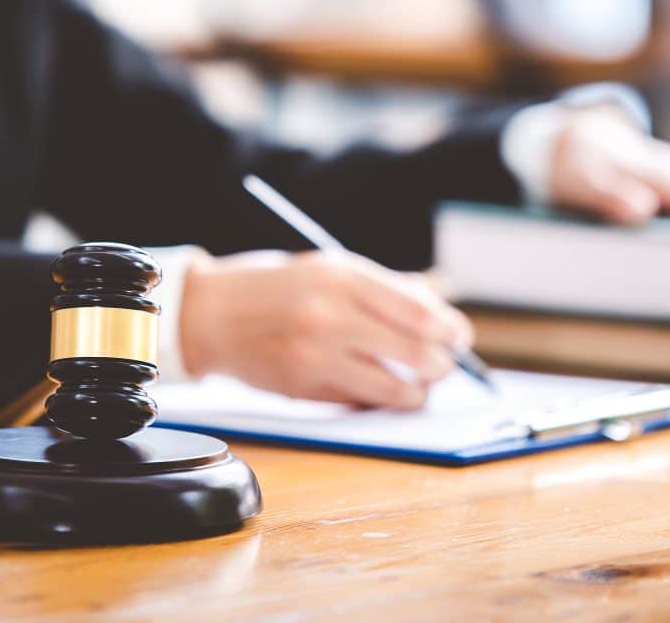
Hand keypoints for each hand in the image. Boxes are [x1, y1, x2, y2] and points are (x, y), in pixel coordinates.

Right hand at [179, 250, 470, 408]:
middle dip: (442, 365)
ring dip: (418, 392)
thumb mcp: (328, 269)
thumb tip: (436, 311)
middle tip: (445, 366)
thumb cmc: (276, 288)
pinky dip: (381, 400)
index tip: (460, 336)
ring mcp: (317, 355)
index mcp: (342, 277)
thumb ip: (381, 287)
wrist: (209, 315)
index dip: (450, 328)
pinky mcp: (304, 388)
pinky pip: (362, 401)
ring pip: (395, 388)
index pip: (418, 310)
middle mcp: (331, 315)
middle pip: (416, 352)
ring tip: (419, 387)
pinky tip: (383, 391)